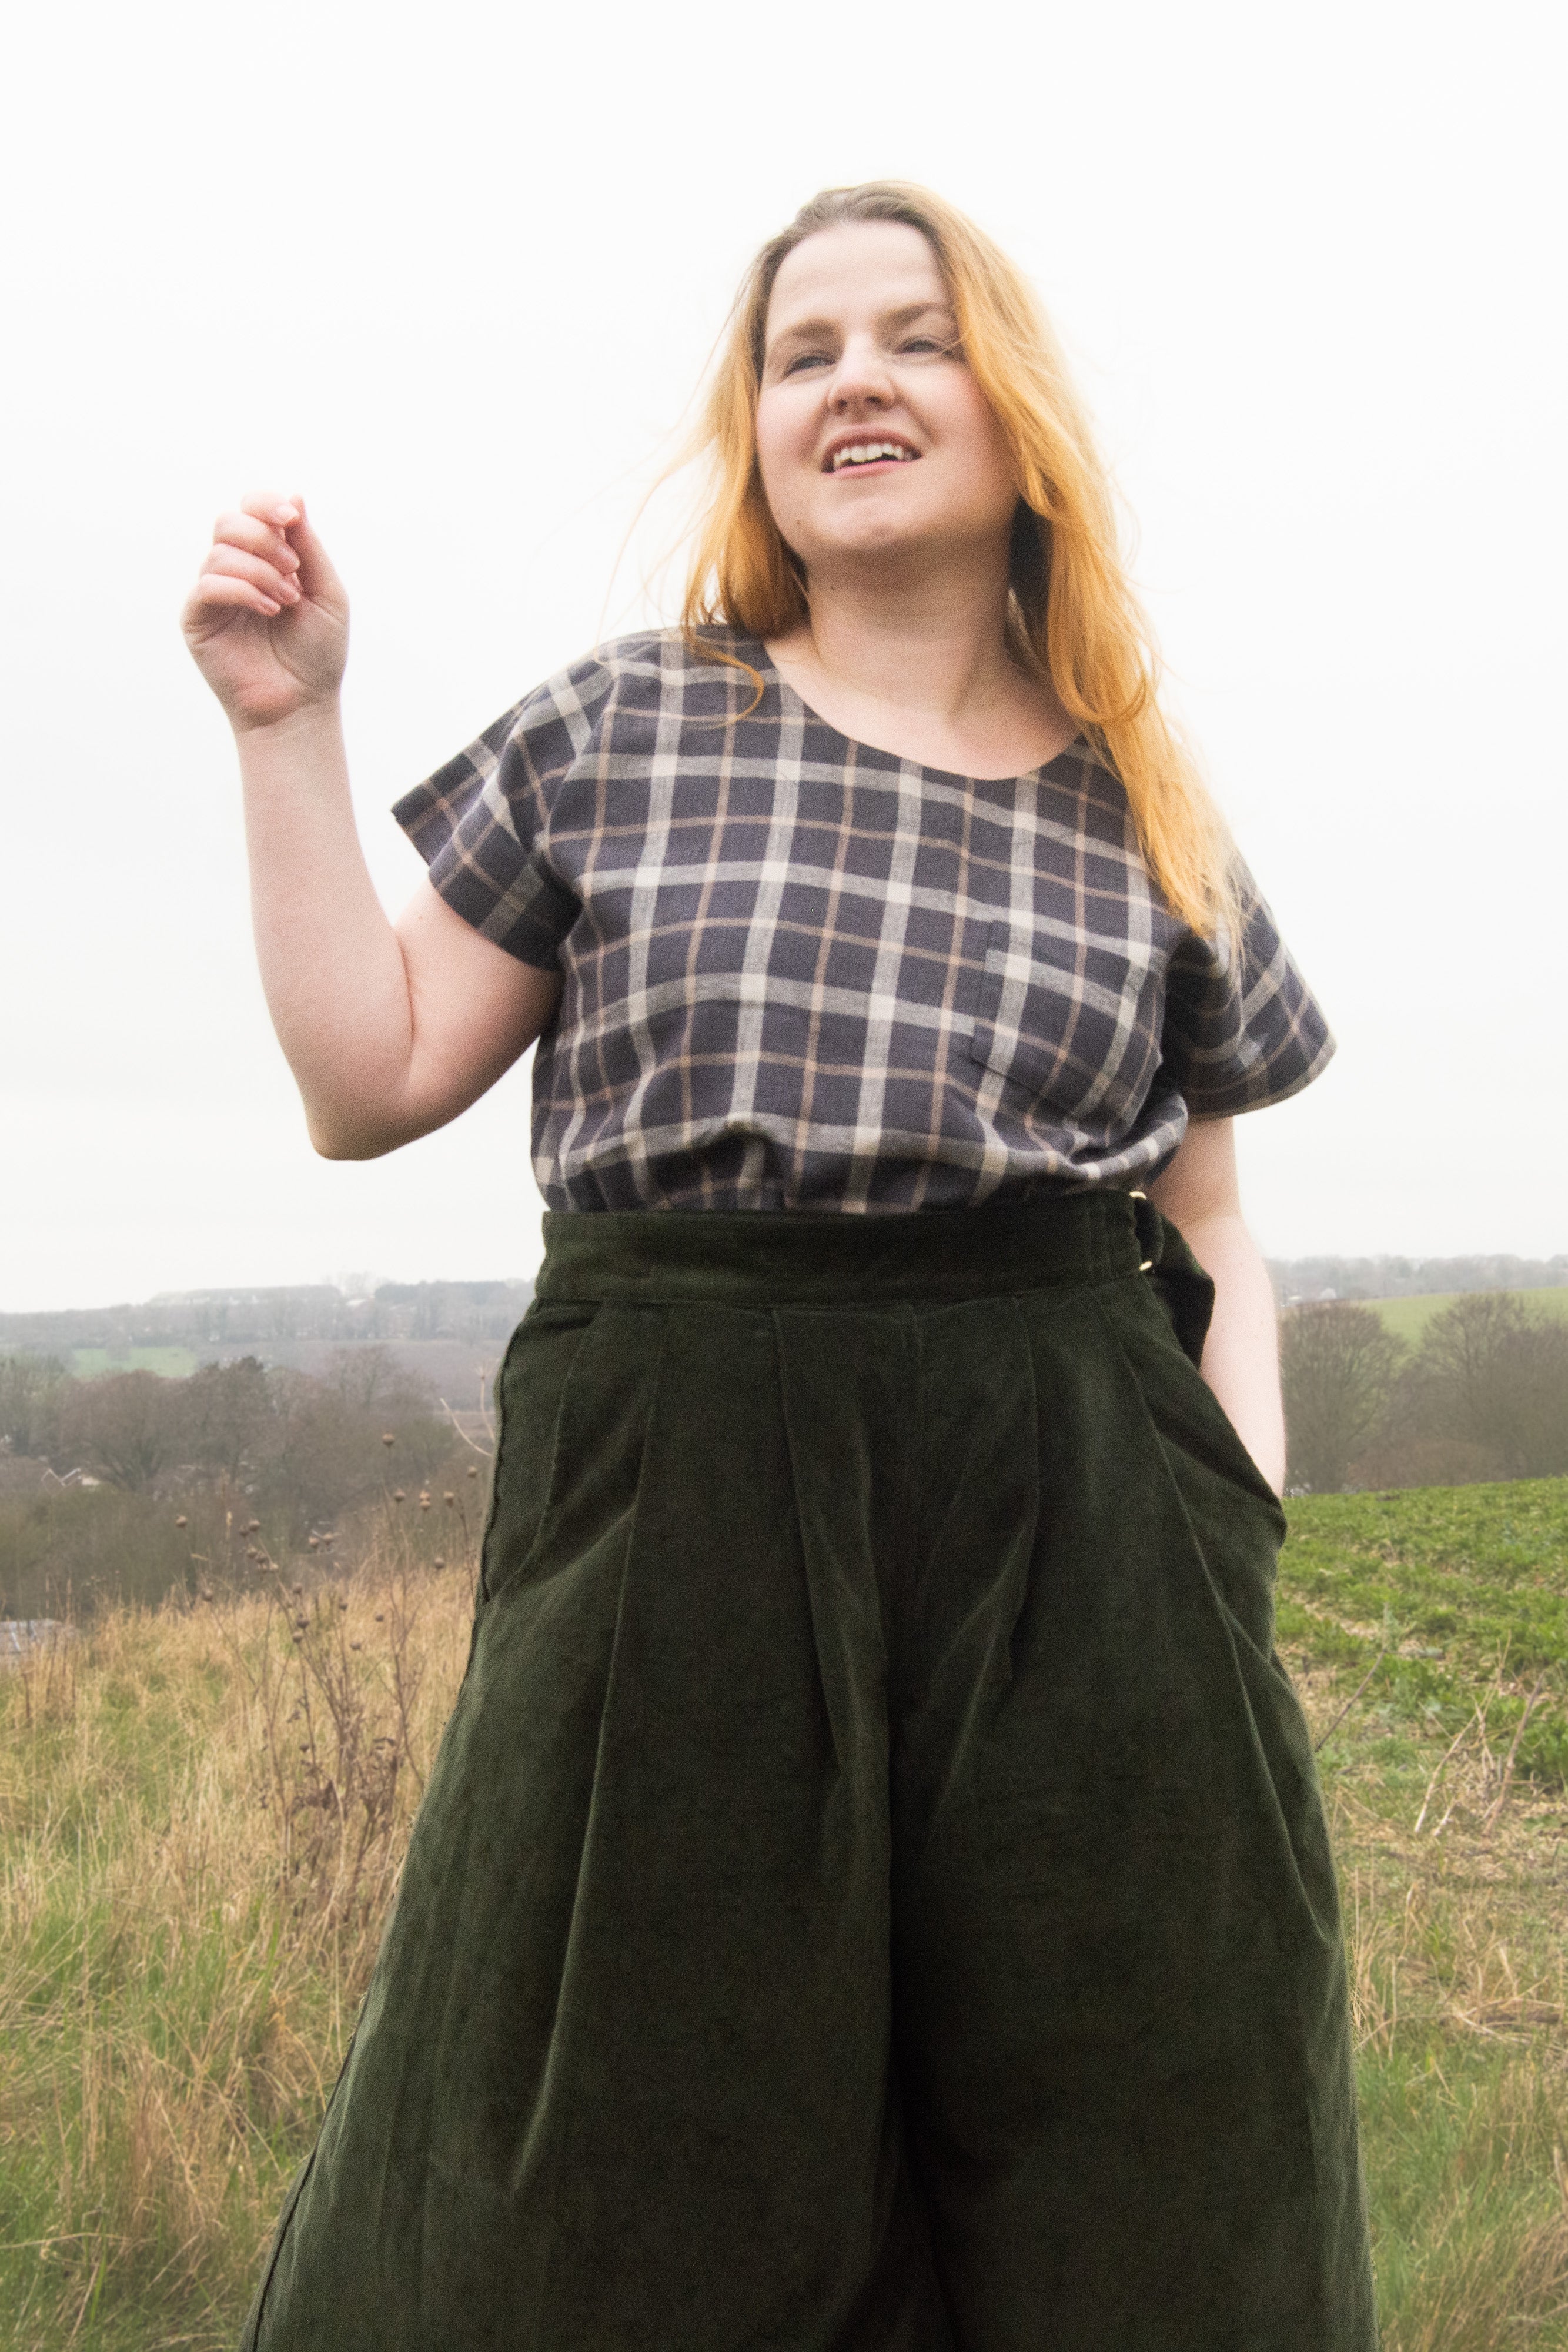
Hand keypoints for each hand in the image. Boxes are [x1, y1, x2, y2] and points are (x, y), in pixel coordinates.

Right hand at [181, 492, 349, 731]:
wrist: (301, 706)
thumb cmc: (317, 654)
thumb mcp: (327, 594)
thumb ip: (309, 547)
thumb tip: (294, 496)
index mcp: (267, 558)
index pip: (252, 509)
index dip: (266, 504)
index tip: (290, 518)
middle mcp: (236, 570)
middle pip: (229, 521)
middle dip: (263, 538)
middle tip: (293, 571)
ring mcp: (214, 594)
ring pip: (220, 552)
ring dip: (260, 572)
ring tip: (286, 603)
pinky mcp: (197, 619)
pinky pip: (207, 585)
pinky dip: (241, 590)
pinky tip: (269, 610)